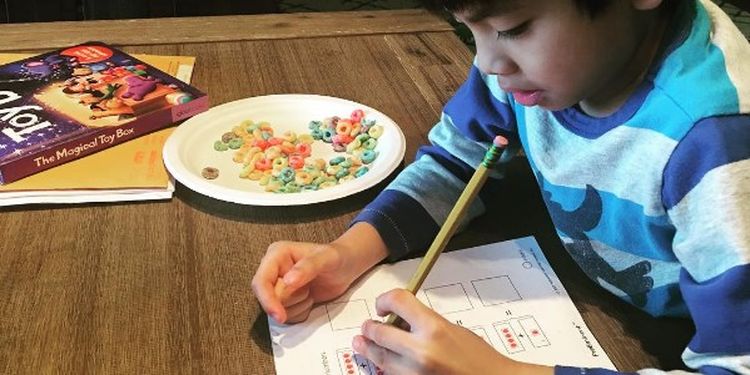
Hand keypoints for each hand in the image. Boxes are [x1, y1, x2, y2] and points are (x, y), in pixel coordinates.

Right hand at [251, 223, 387, 323]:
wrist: (346, 266)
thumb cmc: (336, 257)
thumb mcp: (326, 258)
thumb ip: (308, 267)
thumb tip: (287, 281)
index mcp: (276, 255)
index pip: (260, 282)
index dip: (268, 300)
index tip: (279, 315)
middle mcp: (273, 271)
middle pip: (270, 299)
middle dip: (292, 300)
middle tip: (310, 288)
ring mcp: (278, 287)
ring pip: (278, 310)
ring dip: (299, 306)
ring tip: (311, 291)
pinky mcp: (286, 300)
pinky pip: (288, 317)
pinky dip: (302, 312)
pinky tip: (311, 298)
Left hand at [353, 289, 553, 374]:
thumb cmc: (479, 359)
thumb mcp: (453, 330)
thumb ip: (425, 323)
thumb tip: (401, 319)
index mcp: (434, 328)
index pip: (398, 301)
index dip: (385, 300)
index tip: (382, 305)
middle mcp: (421, 351)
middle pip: (379, 332)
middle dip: (369, 328)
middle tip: (367, 326)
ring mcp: (415, 373)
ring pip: (379, 359)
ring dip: (369, 349)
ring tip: (362, 343)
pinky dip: (384, 368)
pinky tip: (381, 362)